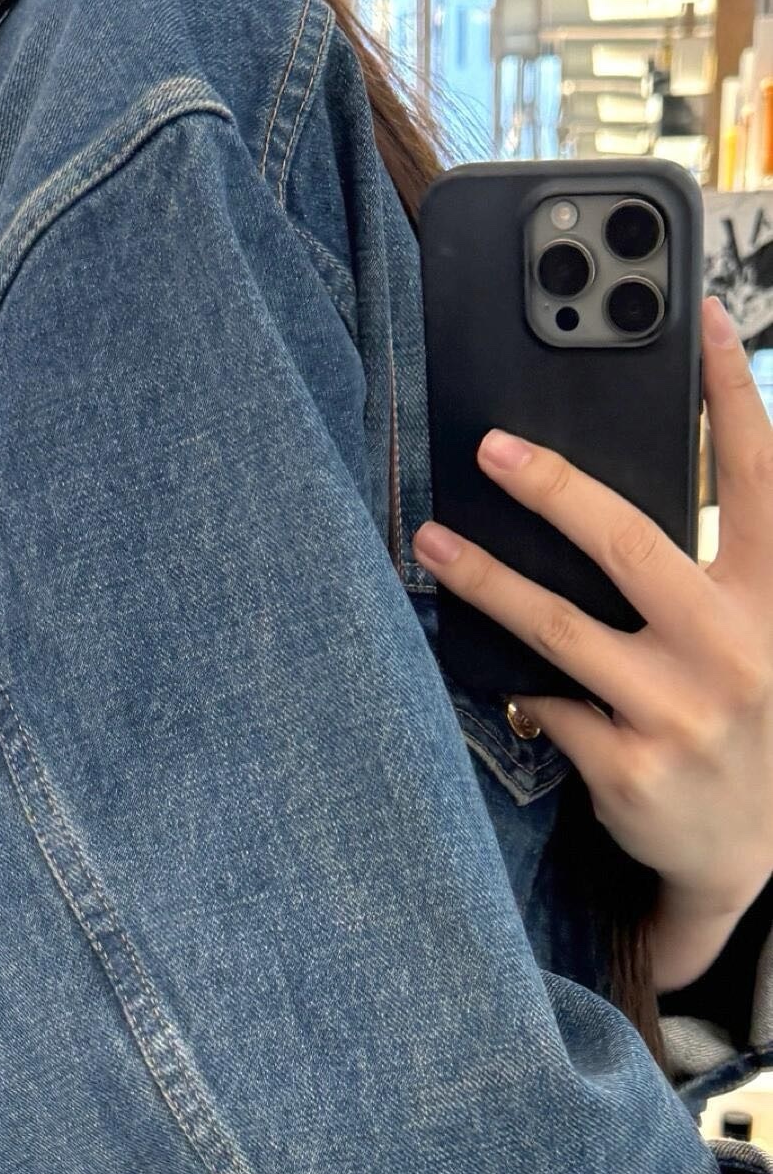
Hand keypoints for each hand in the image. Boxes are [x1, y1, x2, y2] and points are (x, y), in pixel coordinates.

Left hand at [413, 297, 772, 937]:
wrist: (756, 854)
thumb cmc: (744, 723)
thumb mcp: (755, 638)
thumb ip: (715, 572)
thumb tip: (605, 502)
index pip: (761, 476)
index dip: (734, 393)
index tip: (704, 320)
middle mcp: (734, 647)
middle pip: (631, 543)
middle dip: (556, 488)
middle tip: (493, 449)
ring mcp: (678, 710)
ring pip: (561, 627)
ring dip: (486, 579)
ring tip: (434, 545)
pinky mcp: (628, 766)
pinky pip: (545, 702)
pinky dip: (512, 680)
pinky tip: (484, 664)